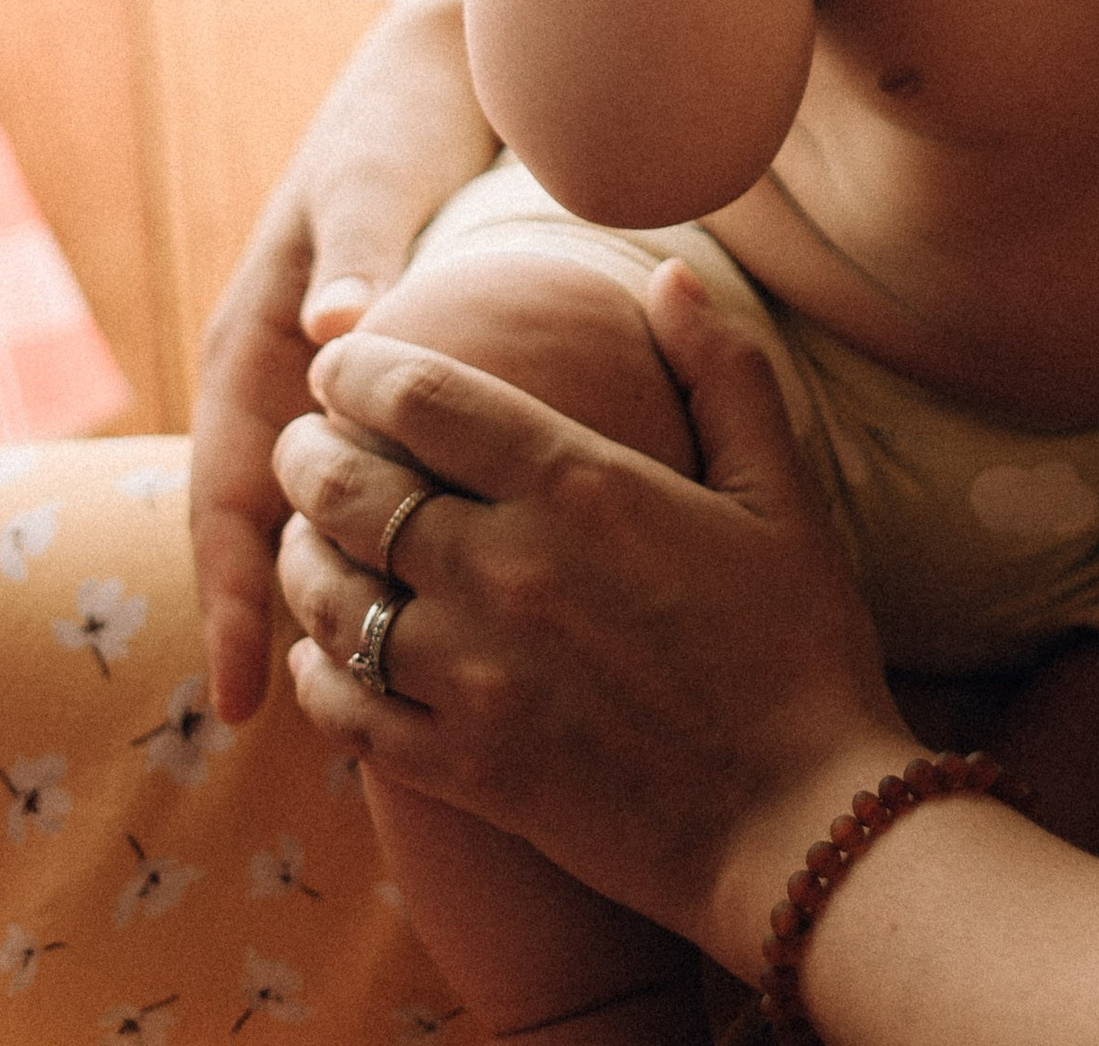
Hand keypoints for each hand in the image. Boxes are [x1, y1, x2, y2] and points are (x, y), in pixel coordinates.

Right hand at [192, 0, 496, 724]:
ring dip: (310, 588)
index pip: (227, 490)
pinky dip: (363, 536)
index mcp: (255, 337)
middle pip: (253, 520)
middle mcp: (275, 370)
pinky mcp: (370, 374)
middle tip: (282, 729)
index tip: (238, 692)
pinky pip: (356, 474)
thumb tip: (336, 330)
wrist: (440, 61)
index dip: (230, 592)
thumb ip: (358, 250)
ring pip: (302, 507)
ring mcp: (317, 376)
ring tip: (346, 692)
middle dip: (258, 620)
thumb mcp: (374, 177)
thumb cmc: (402, 118)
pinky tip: (406, 591)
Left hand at [275, 260, 905, 963]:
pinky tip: (321, 655)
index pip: (424, 399)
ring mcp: (475, 676)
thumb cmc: (798, 647)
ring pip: (330, 597)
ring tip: (303, 537)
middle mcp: (507, 571)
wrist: (797, 824)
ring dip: (300, 556)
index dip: (361, 369)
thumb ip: (723, 371)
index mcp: (580, 488)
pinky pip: (346, 710)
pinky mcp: (465, 768)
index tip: (340, 363)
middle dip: (309, 452)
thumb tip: (669, 274)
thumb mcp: (779, 491)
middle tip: (306, 442)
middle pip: (350, 489)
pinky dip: (317, 673)